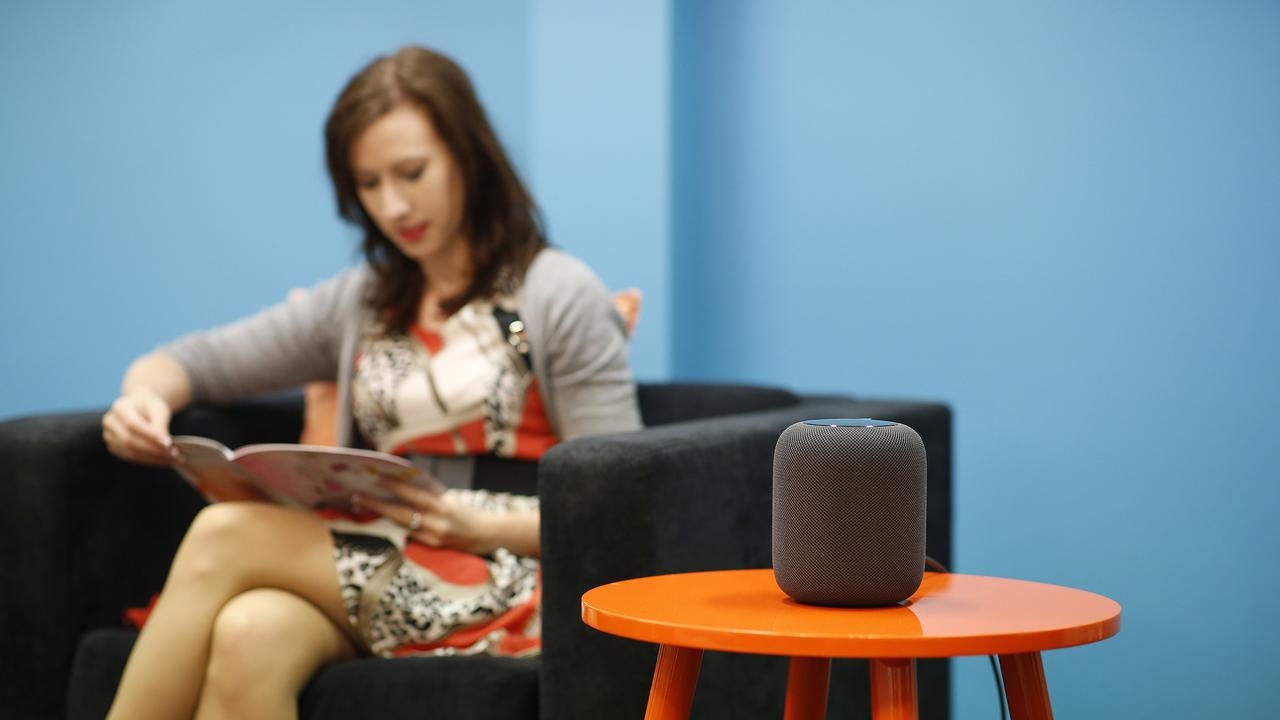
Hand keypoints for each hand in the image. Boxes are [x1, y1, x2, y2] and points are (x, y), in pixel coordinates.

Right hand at [102, 388, 173, 465]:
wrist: (139, 407)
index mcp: (120, 408)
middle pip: (130, 440)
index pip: (134, 424)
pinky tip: (164, 461)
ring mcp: (110, 436)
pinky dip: (149, 460)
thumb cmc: (150, 406)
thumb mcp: (158, 408)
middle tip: (174, 454)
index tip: (168, 444)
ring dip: (152, 458)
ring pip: (130, 452)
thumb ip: (160, 424)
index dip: (150, 435)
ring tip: (173, 460)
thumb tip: (165, 444)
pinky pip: (131, 457)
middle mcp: (110, 422)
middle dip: (153, 450)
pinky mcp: (114, 448)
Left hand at [355, 483, 497, 554]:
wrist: (489, 535)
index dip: (394, 487)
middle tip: (357, 497)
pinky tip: (380, 523)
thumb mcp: (450, 500)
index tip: (376, 479)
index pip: (413, 495)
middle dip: (377, 504)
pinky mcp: (433, 548)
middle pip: (400, 513)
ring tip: (361, 508)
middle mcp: (437, 522)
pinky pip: (409, 538)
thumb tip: (403, 486)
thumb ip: (429, 496)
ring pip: (401, 526)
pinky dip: (394, 528)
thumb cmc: (467, 513)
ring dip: (380, 516)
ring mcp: (434, 537)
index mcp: (442, 505)